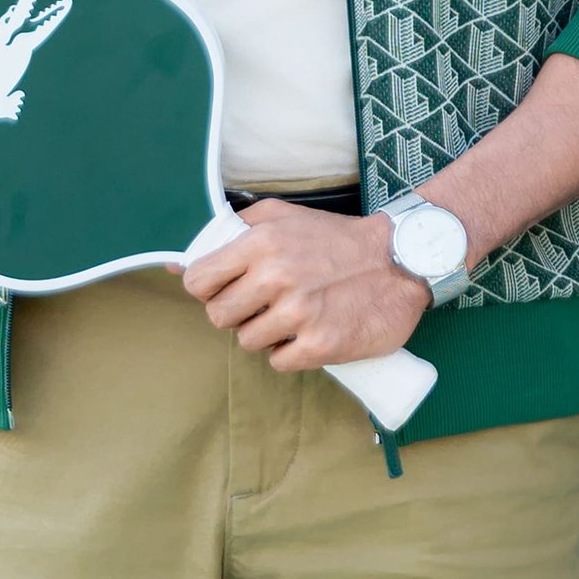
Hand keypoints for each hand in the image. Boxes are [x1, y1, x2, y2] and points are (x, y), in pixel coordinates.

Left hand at [181, 201, 427, 371]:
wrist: (401, 260)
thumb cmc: (336, 239)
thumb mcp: (282, 217)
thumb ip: (230, 232)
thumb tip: (177, 264)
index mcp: (261, 244)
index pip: (198, 282)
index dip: (209, 289)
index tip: (228, 290)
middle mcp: (276, 277)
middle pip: (219, 316)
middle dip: (238, 313)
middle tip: (266, 304)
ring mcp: (299, 314)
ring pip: (248, 342)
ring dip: (266, 334)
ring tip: (293, 316)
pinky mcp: (321, 344)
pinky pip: (279, 362)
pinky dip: (291, 353)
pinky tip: (309, 333)